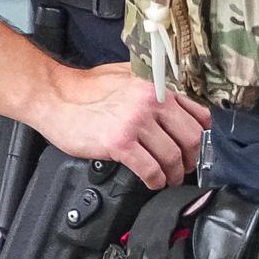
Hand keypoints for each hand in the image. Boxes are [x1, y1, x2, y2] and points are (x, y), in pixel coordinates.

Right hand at [33, 63, 211, 188]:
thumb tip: (180, 104)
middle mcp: (153, 101)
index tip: (200, 147)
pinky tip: (154, 183)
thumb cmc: (87, 88)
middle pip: (191, 137)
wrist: (54, 97)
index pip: (199, 113)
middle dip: (193, 158)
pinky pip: (150, 168)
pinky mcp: (119, 142)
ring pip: (172, 155)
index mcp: (159, 86)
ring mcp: (136, 122)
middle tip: (188, 168)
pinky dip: (156, 180)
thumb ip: (156, 87)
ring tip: (170, 179)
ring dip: (175, 173)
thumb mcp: (130, 76)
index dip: (204, 135)